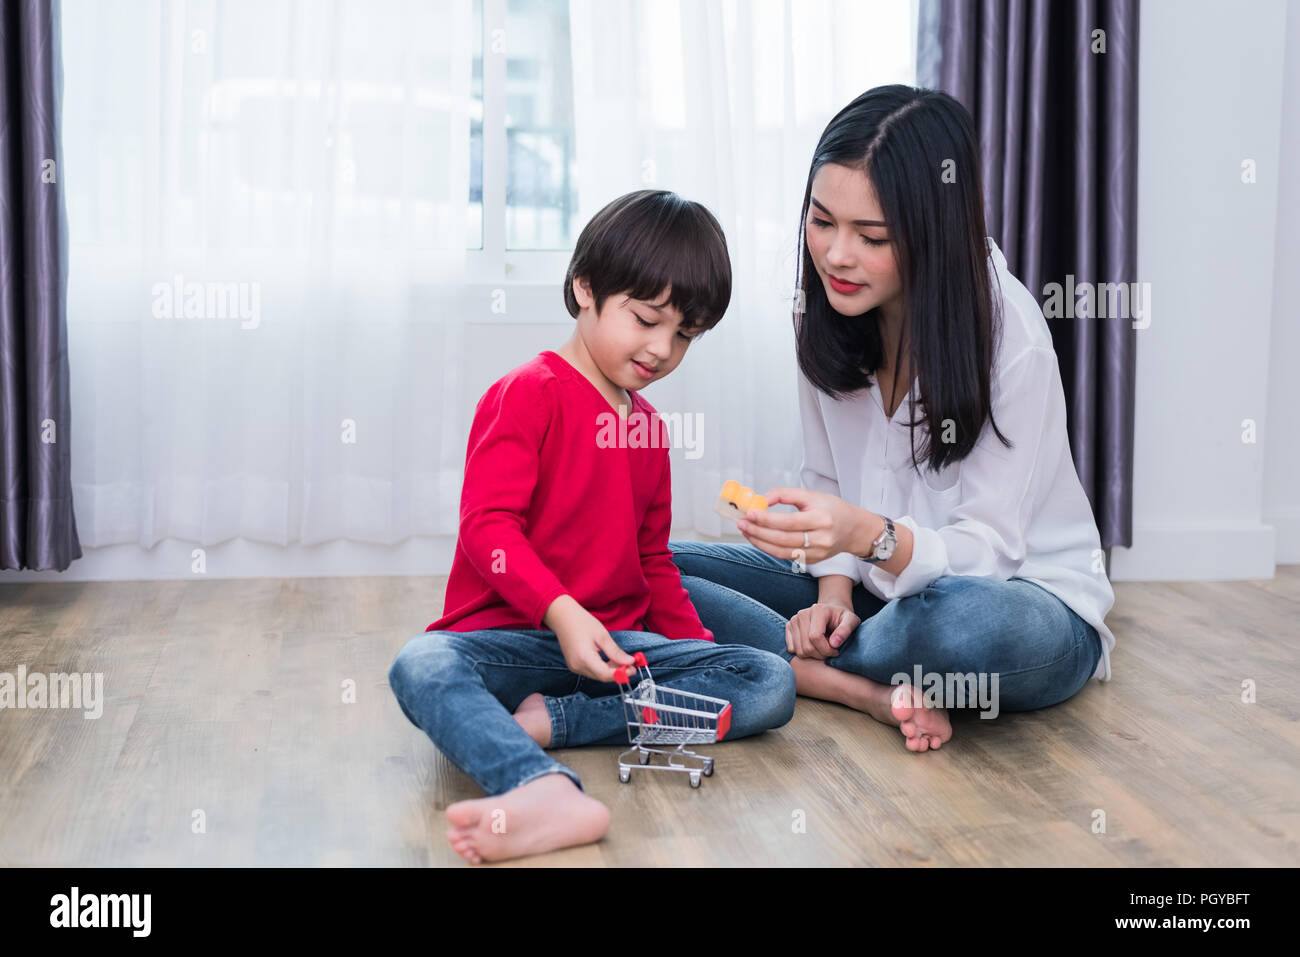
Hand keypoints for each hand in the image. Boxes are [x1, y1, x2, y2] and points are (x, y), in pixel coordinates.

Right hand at [552, 605, 634, 681]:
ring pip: (597, 675)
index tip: (633, 669)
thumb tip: (629, 662)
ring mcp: (574, 667)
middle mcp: (577, 666)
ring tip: (621, 660)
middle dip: (618, 672)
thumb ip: (615, 652)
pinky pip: (592, 671)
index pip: (605, 674)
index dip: (621, 674)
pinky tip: (609, 660)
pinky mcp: (574, 665)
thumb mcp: (602, 635)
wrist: (562, 616)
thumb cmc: (581, 622)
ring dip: (611, 670)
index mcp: (584, 658)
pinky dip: (602, 668)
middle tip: (631, 664)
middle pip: (602, 677)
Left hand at [737, 487, 874, 565]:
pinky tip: (758, 539)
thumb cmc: (831, 508)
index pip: (789, 522)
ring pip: (782, 552)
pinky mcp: (812, 561)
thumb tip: (761, 500)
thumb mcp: (811, 495)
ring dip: (760, 542)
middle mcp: (821, 539)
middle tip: (741, 523)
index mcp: (822, 519)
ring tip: (746, 531)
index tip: (749, 513)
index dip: (767, 519)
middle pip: (783, 539)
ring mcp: (817, 553)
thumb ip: (785, 494)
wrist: (853, 529)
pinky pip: (786, 556)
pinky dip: (769, 548)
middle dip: (758, 532)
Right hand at [786, 599, 860, 658]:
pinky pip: (792, 649)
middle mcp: (802, 614)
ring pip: (799, 650)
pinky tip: (814, 646)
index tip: (836, 651)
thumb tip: (834, 644)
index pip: (815, 637)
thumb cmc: (843, 618)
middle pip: (806, 646)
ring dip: (813, 655)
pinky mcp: (789, 627)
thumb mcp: (851, 621)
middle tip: (831, 651)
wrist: (832, 611)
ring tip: (823, 646)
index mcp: (817, 610)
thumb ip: (845, 630)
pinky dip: (804, 652)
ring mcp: (793, 620)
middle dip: (821, 655)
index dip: (826, 650)